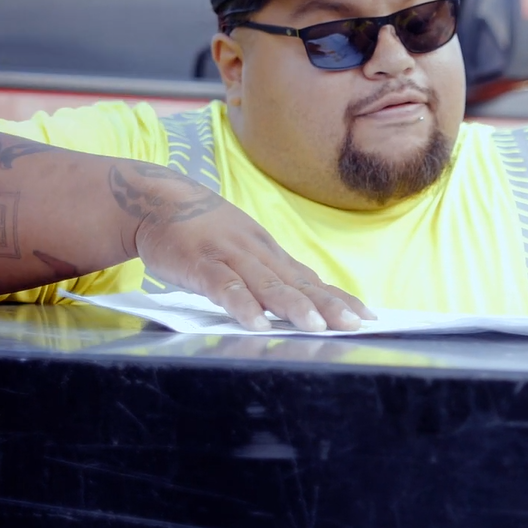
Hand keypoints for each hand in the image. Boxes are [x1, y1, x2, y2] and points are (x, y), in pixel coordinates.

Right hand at [116, 161, 372, 331]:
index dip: (340, 299)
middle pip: (299, 285)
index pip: (312, 281)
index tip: (369, 318)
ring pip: (267, 285)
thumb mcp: (243, 250)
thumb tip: (302, 303)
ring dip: (293, 307)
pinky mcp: (200, 263)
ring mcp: (230, 256)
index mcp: (271, 255)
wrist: (158, 199)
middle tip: (354, 326)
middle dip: (329, 306)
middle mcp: (258, 254)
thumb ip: (268, 276)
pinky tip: (256, 324)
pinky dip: (242, 305)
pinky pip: (225, 286)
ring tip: (316, 328)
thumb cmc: (203, 232)